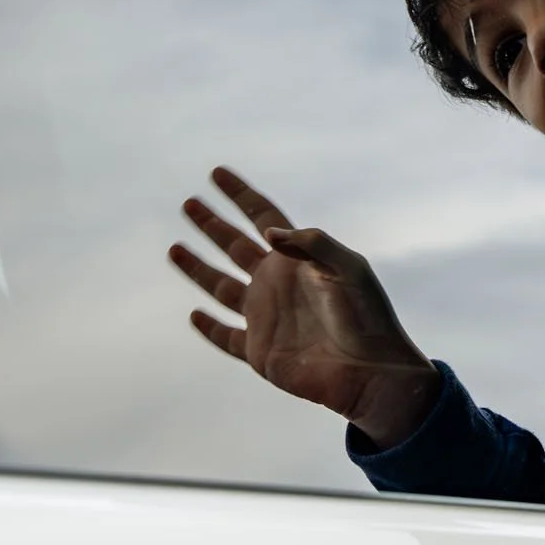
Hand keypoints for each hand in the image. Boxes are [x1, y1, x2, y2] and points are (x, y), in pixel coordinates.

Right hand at [169, 167, 440, 448]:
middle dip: (212, 224)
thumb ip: (312, 243)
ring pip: (221, 287)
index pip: (263, 217)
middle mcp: (277, 283)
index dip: (240, 195)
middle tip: (189, 202)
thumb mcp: (349, 268)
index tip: (217, 174)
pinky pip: (226, 338)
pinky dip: (209, 327)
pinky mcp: (260, 352)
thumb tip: (268, 231)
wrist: (370, 370)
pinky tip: (194, 315)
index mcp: (298, 259)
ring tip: (174, 248)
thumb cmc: (368, 316)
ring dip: (198, 268)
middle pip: (235, 246)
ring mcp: (266, 317)